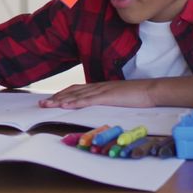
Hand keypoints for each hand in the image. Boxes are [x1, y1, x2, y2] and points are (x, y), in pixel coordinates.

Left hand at [39, 80, 155, 108]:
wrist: (151, 90)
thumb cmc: (138, 95)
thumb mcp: (118, 98)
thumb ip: (107, 100)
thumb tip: (99, 106)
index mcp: (100, 87)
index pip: (77, 89)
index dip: (63, 94)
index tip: (51, 100)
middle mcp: (97, 86)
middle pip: (72, 91)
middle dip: (56, 97)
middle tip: (42, 103)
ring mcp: (101, 90)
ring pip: (76, 95)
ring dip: (60, 100)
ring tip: (47, 105)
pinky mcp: (107, 96)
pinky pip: (88, 100)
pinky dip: (75, 102)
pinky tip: (65, 105)